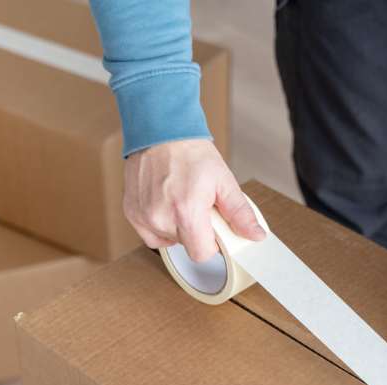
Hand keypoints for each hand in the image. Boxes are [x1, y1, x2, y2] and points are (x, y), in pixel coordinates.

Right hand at [124, 139, 264, 260]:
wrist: (159, 130)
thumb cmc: (189, 151)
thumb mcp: (223, 180)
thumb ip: (240, 212)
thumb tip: (255, 235)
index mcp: (186, 212)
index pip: (201, 254)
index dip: (211, 244)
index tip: (213, 228)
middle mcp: (161, 218)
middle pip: (185, 245)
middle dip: (195, 231)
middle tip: (197, 205)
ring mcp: (143, 216)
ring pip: (167, 240)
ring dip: (176, 227)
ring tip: (180, 201)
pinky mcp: (131, 212)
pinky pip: (149, 233)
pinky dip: (159, 224)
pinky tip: (165, 204)